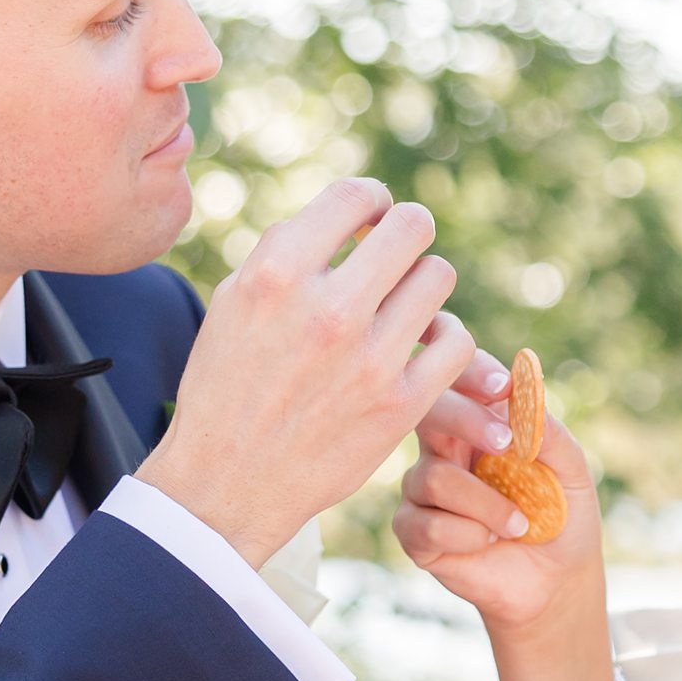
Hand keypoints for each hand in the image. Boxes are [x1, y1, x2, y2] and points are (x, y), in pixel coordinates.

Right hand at [139, 179, 470, 569]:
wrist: (226, 485)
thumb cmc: (225, 387)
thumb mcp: (232, 303)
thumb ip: (283, 252)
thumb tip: (343, 214)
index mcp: (278, 273)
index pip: (355, 196)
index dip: (372, 200)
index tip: (372, 216)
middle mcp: (328, 309)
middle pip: (412, 226)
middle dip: (406, 232)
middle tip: (397, 254)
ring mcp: (370, 359)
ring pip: (438, 278)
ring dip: (424, 284)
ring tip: (402, 305)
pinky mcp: (400, 405)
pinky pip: (456, 342)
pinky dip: (444, 338)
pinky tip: (420, 346)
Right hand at [394, 381, 603, 633]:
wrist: (555, 582)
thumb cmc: (561, 518)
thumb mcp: (572, 472)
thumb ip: (550, 433)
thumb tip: (525, 391)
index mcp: (478, 424)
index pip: (459, 380)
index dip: (471, 373)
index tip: (503, 388)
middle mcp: (442, 450)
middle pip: (428, 412)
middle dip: (465, 420)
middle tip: (507, 445)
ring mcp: (423, 491)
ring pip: (435, 478)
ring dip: (487, 505)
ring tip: (519, 525)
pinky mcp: (414, 532)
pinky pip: (428, 524)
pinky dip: (467, 535)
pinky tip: (487, 543)